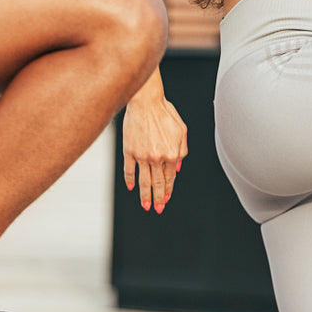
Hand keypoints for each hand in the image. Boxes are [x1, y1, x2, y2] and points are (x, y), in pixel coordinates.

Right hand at [122, 94, 187, 213]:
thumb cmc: (164, 113)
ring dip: (145, 195)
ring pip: (143, 181)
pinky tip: (131, 187)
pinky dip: (130, 179)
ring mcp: (142, 155)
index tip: (166, 199)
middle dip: (158, 198)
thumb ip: (182, 151)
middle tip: (157, 209)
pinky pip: (129, 170)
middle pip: (158, 183)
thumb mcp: (181, 130)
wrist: (145, 101)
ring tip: (146, 205)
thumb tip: (177, 169)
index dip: (169, 190)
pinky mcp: (129, 151)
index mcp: (172, 153)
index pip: (170, 177)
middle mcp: (157, 157)